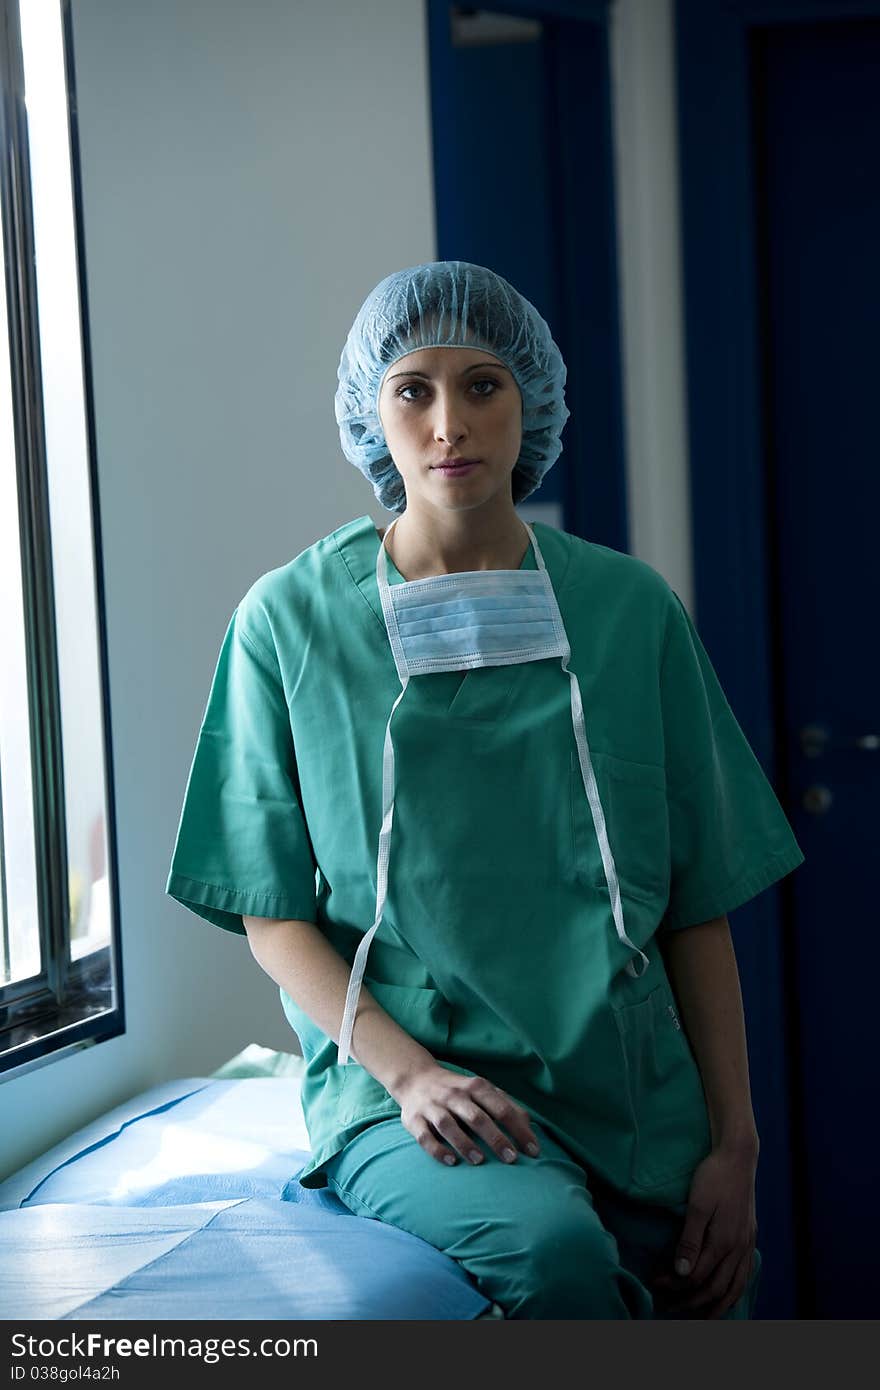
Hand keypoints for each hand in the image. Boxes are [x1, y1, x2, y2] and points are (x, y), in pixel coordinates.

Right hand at [393, 1062, 541, 1168]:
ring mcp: (432, 1107)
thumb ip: (506, 1105)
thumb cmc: (458, 1090)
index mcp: (475, 1087)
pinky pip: (424, 1136)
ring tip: (480, 1160)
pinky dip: (437, 1149)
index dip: (518, 1130)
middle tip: (511, 1159)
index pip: (501, 1109)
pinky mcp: (414, 1119)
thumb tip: (529, 1126)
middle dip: (495, 1138)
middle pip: (477, 1117)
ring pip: (448, 1125)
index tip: (532, 1152)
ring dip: (464, 1143)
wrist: (415, 1078)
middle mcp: (454, 1095)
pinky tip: (451, 1161)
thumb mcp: (482, 1090)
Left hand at [650, 1141, 758, 1317]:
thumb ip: (690, 1241)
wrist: (738, 1156)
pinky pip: (745, 1276)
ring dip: (716, 1306)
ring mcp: (747, 1245)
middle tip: (668, 1305)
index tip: (654, 1283)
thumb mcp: (697, 1205)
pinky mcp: (750, 1238)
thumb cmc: (714, 1176)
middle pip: (715, 1289)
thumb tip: (681, 1273)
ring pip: (734, 1289)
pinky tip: (726, 1296)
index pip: (696, 1277)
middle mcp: (738, 1249)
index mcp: (723, 1242)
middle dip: (690, 1302)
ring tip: (699, 1317)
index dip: (674, 1285)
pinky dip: (734, 1292)